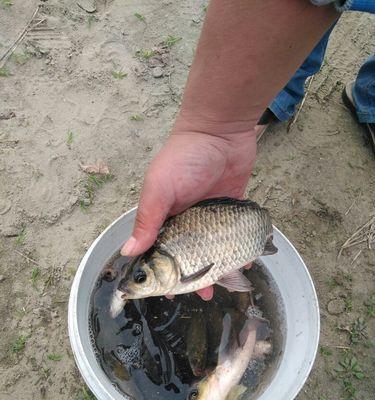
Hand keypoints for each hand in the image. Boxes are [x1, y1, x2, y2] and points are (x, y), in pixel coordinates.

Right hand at [121, 117, 256, 299]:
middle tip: (204, 294)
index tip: (170, 293)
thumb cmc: (184, 158)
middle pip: (191, 254)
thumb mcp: (159, 188)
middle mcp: (188, 219)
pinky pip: (236, 234)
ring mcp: (212, 215)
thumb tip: (129, 252)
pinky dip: (240, 249)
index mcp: (167, 216)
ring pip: (215, 248)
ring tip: (226, 284)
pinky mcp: (233, 209)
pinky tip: (245, 263)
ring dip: (219, 267)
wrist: (221, 132)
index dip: (165, 273)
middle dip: (195, 275)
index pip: (162, 250)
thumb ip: (147, 220)